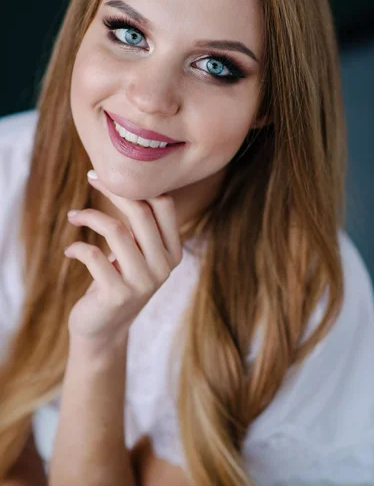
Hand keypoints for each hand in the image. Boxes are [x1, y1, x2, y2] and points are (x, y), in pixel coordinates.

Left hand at [64, 170, 182, 343]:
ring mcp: (143, 282)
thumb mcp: (136, 252)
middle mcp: (164, 266)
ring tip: (74, 216)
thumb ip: (140, 224)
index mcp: (173, 251)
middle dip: (112, 190)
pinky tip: (70, 251)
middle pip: (140, 213)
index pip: (163, 205)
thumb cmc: (116, 279)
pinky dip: (77, 248)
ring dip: (89, 216)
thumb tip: (121, 176)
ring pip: (116, 230)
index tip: (109, 173)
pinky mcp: (118, 295)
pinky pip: (94, 256)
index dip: (135, 184)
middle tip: (91, 178)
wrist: (103, 329)